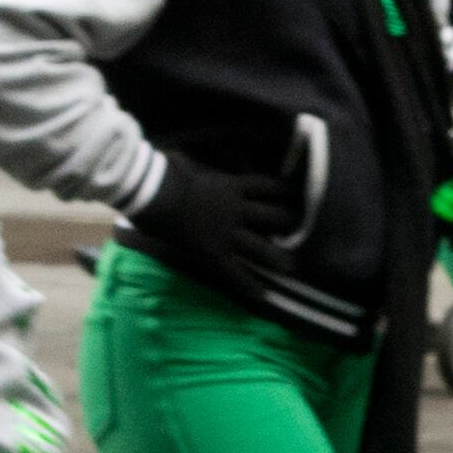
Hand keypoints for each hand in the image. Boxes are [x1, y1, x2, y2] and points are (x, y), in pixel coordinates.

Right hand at [140, 151, 303, 309]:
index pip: (266, 186)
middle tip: (299, 232)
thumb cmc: (164, 175)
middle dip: (288, 224)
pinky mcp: (213, 254)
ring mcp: (226, 233)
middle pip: (272, 216)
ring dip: (277, 258)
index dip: (283, 191)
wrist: (153, 195)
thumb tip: (179, 157)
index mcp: (231, 186)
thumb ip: (196, 165)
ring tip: (290, 267)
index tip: (295, 195)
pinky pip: (236, 273)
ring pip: (260, 248)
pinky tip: (262, 295)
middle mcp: (236, 210)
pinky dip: (249, 285)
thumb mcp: (188, 164)